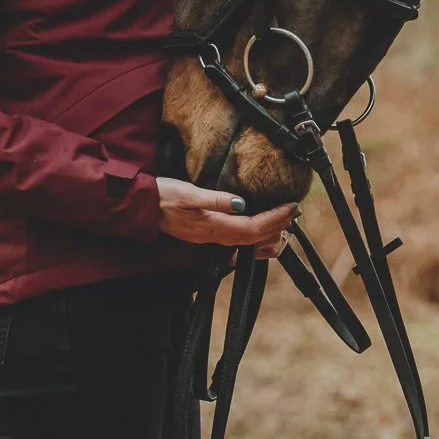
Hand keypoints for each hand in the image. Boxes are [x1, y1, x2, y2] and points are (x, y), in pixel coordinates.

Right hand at [157, 178, 295, 257]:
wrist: (143, 208)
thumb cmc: (164, 197)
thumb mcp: (189, 193)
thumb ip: (215, 199)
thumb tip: (242, 203)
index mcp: (214, 227)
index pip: (253, 227)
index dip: (275, 219)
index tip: (291, 206)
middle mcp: (215, 237)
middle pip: (255, 238)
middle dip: (278, 226)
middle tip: (295, 212)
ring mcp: (211, 239)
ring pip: (248, 244)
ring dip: (269, 235)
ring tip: (286, 225)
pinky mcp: (207, 236)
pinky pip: (237, 244)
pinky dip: (255, 242)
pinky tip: (262, 238)